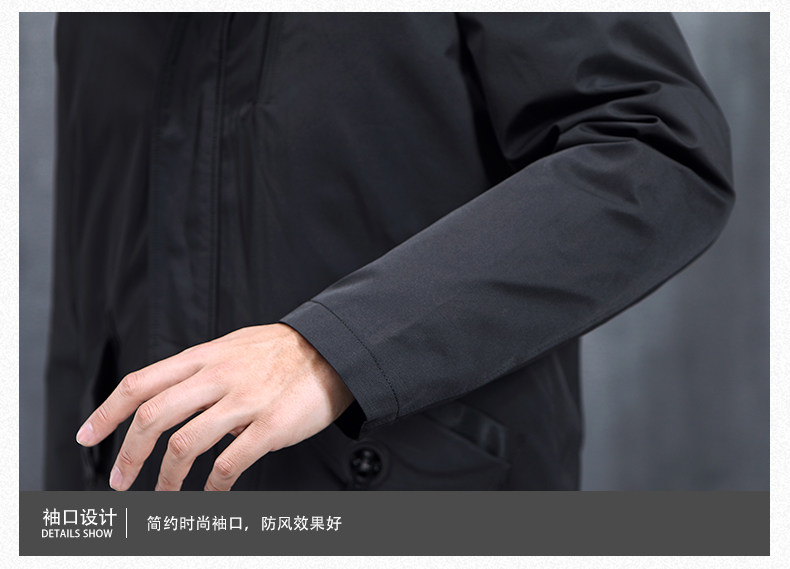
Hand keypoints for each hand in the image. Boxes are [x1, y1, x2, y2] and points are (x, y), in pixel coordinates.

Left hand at [75, 323, 353, 490]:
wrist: (333, 350)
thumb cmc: (283, 351)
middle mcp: (218, 377)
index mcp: (204, 357)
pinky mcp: (269, 427)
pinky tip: (212, 493)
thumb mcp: (233, 347)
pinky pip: (229, 464)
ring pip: (184, 444)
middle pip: (153, 417)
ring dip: (167, 478)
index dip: (107, 412)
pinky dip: (213, 486)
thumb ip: (200, 372)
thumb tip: (174, 401)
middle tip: (121, 479)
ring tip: (165, 495)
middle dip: (128, 454)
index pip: (140, 383)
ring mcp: (244, 401)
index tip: (88, 436)